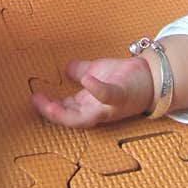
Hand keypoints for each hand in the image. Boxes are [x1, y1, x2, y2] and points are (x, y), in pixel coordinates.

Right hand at [31, 56, 154, 127]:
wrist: (153, 76)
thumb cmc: (126, 78)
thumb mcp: (98, 72)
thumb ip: (81, 71)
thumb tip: (65, 68)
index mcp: (88, 105)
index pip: (64, 109)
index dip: (47, 106)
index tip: (33, 97)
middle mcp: (96, 111)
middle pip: (70, 119)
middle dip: (51, 113)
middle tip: (36, 103)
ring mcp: (108, 106)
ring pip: (85, 117)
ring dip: (65, 113)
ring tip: (50, 105)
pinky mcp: (121, 96)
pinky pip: (108, 96)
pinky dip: (97, 90)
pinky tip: (87, 80)